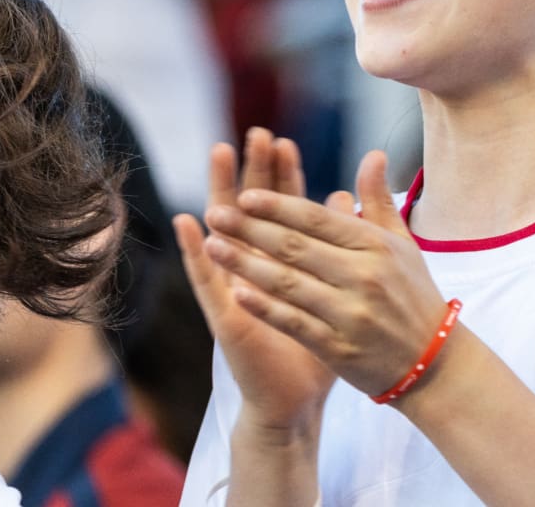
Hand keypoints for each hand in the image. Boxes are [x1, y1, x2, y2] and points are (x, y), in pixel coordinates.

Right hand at [174, 129, 335, 429]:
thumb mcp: (335, 287)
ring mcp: (236, 287)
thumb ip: (340, 242)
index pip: (284, 208)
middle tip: (256, 134)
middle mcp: (256, 267)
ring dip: (222, 191)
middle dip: (255, 171)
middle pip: (254, 209)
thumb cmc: (318, 342)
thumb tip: (345, 195)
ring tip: (219, 153)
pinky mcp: (224, 313)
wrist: (298, 399)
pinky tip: (189, 221)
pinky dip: (196, 250)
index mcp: (285, 260)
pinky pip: (207, 278)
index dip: (283, 177)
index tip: (286, 143)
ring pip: (226, 231)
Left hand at [203, 149, 449, 398]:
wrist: (434, 364)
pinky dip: (265, 306)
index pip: (317, 219)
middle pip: (296, 247)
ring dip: (246, 264)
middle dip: (250, 228)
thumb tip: (373, 154)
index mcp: (376, 246)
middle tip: (216, 213)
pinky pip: (294, 322)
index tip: (244, 195)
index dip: (278, 206)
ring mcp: (350, 314)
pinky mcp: (339, 348)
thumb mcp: (402, 244)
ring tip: (213, 247)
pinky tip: (237, 292)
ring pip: (288, 283)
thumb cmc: (413, 295)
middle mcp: (364, 276)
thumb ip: (379, 200)